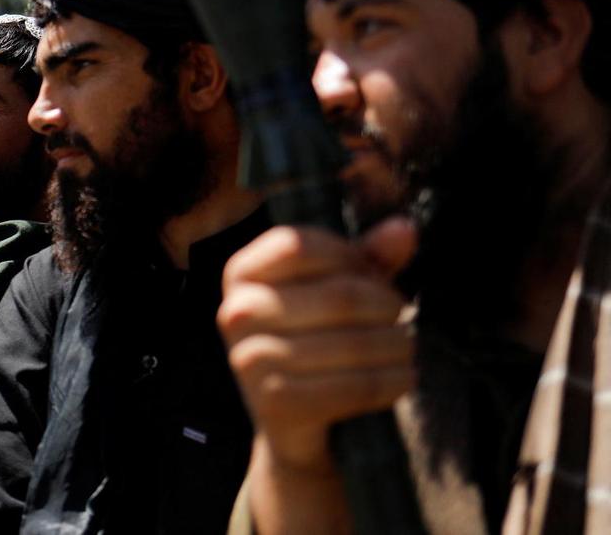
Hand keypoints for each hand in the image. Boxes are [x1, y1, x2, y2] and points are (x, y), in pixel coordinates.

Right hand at [218, 217, 416, 472]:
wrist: (289, 416)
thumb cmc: (313, 336)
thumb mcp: (332, 288)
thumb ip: (366, 257)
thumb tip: (404, 229)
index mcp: (241, 273)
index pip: (301, 245)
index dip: (351, 255)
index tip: (376, 274)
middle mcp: (237, 312)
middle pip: (339, 296)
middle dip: (387, 305)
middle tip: (403, 314)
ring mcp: (250, 359)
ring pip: (353, 344)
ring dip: (397, 345)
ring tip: (408, 346)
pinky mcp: (275, 403)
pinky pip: (354, 387)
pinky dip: (391, 382)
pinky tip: (403, 378)